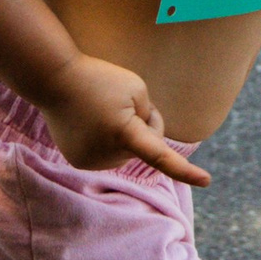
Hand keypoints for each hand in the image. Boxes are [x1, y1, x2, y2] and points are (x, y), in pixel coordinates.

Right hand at [39, 54, 210, 185]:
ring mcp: (91, 162)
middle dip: (141, 127)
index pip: (160, 155)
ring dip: (122, 133)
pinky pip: (107, 154)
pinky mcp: (79, 161)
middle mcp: (106, 154)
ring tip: (100, 110)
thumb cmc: (100, 79)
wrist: (53, 79)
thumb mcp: (137, 89)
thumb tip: (148, 144)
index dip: (185, 169)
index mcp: (124, 133)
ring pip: (124, 152)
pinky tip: (89, 121)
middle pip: (143, 147)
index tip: (207, 180)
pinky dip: (105, 140)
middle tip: (119, 102)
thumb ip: (150, 118)